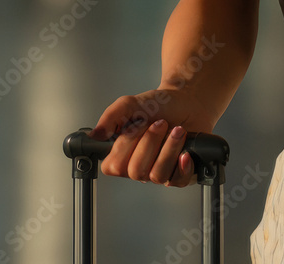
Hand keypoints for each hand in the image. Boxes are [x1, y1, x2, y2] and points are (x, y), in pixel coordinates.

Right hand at [89, 88, 214, 186]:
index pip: (114, 166)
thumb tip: (96, 135)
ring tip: (178, 130)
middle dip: (150, 142)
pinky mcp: (180, 172)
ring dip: (169, 149)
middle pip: (136, 171)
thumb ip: (111, 116)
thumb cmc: (159, 105)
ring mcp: (159, 171)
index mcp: (123, 154)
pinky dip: (183, 168)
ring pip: (157, 176)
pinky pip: (178, 182)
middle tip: (161, 123)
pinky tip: (185, 153)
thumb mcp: (130, 104)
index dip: (126, 145)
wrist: (187, 100)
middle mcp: (140, 166)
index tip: (138, 123)